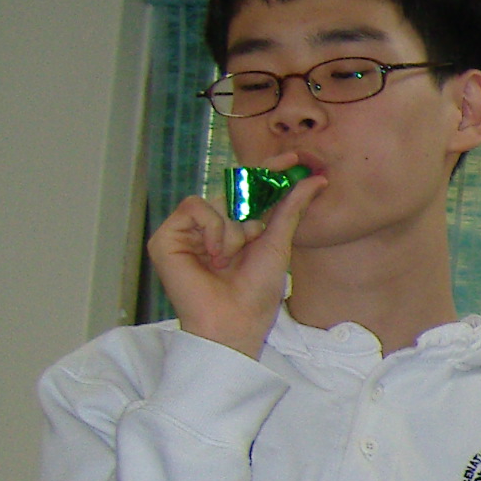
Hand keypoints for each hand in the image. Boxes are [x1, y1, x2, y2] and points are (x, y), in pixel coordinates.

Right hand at [147, 172, 327, 359]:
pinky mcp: (166, 238)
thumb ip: (290, 208)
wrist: (235, 321)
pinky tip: (214, 255)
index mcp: (235, 229)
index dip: (268, 171)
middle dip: (248, 205)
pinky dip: (211, 229)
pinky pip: (193, 207)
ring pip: (213, 201)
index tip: (294, 160)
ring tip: (230, 259)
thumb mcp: (278, 243)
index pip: (248, 191)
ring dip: (231, 231)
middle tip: (258, 226)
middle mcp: (210, 228)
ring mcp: (186, 233)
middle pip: (229, 191)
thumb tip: (314, 180)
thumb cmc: (256, 292)